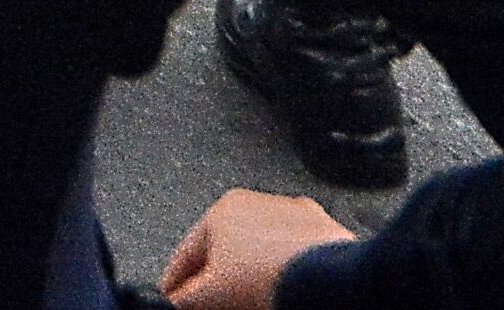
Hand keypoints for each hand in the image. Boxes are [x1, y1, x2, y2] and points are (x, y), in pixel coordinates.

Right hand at [161, 189, 356, 309]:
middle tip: (211, 305)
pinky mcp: (328, 236)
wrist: (330, 282)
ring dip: (251, 277)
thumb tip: (173, 303)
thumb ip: (183, 299)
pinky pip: (294, 260)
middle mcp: (261, 204)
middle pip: (226, 252)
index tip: (173, 302)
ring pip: (263, 254)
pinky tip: (282, 294)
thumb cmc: (269, 277)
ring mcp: (298, 218)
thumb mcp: (210, 294)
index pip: (186, 254)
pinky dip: (284, 276)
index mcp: (224, 207)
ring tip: (250, 302)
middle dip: (215, 281)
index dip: (175, 285)